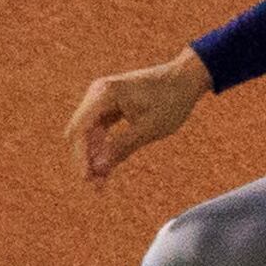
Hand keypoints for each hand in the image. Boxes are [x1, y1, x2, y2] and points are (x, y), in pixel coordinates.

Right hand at [65, 49, 212, 183]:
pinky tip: (106, 167)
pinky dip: (102, 146)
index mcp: (104, 94)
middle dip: (86, 158)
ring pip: (88, 132)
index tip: (88, 180)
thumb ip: (121, 148)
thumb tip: (98, 169)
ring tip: (101, 183)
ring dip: (93, 155)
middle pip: (80, 132)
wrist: (186, 78)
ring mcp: (102, 98)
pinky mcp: (109, 104)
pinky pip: (99, 128)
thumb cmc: (171, 100)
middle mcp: (97, 93)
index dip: (81, 156)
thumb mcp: (148, 128)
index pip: (81, 129)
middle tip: (97, 186)